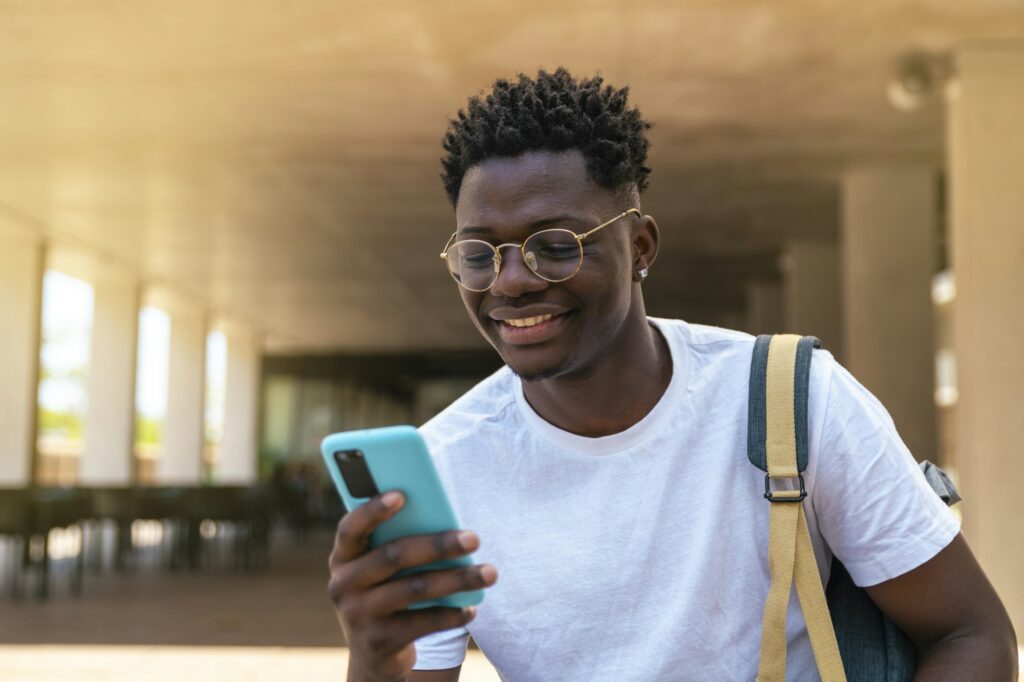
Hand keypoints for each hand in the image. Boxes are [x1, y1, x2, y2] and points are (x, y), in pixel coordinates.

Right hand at [328, 491, 498, 681]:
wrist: (374, 650)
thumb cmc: (387, 590)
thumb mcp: (382, 568)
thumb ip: (399, 543)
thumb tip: (447, 523)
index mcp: (343, 557)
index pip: (351, 528)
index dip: (373, 511)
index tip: (402, 494)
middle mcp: (343, 584)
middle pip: (394, 556)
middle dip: (438, 545)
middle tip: (474, 538)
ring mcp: (358, 615)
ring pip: (414, 588)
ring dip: (457, 579)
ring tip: (490, 573)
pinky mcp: (379, 641)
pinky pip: (423, 622)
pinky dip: (452, 614)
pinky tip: (472, 608)